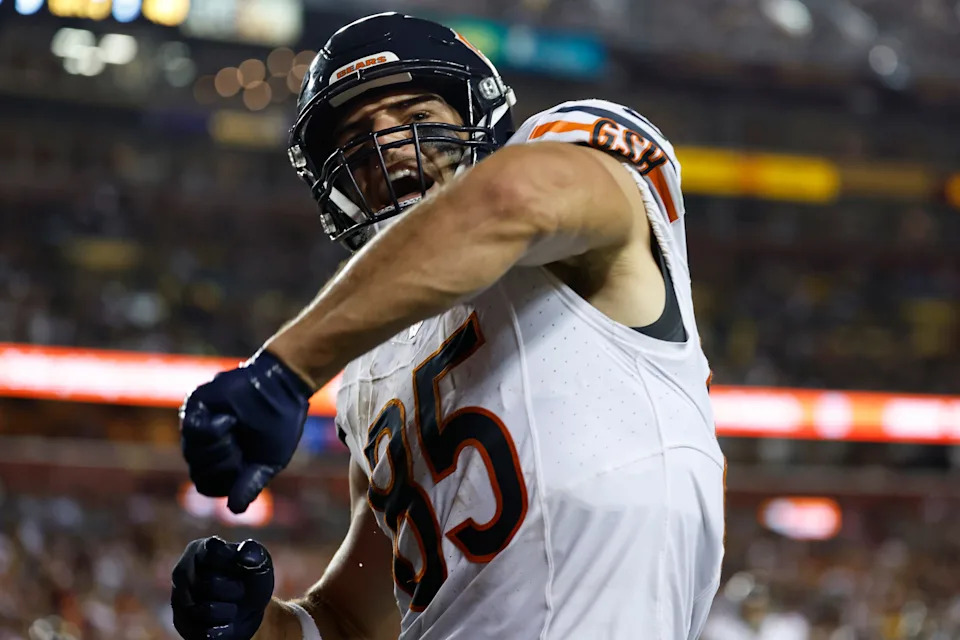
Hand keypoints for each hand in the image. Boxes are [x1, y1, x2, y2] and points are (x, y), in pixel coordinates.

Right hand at [171, 537, 274, 639]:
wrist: (247, 611)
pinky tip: (227, 622)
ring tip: (234, 606)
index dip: (231, 562)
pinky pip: (203, 631)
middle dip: (234, 590)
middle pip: (210, 584)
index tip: (241, 563)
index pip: (213, 553)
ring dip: (229, 611)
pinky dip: (222, 629)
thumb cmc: (251, 579)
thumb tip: (245, 552)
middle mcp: (182, 571)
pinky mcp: (181, 623)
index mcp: (200, 549)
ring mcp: (178, 598)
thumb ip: (254, 553)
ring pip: (205, 610)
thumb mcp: (259, 562)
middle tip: (241, 589)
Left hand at [180, 350, 312, 512]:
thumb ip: (250, 485)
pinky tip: (228, 421)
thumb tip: (235, 510)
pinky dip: (213, 430)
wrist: (283, 390)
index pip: (207, 486)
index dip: (225, 482)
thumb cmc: (280, 425)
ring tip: (236, 431)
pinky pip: (192, 430)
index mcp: (224, 462)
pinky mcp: (197, 407)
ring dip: (220, 447)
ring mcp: (199, 426)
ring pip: (192, 453)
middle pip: (198, 473)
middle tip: (242, 448)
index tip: (245, 467)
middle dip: (224, 465)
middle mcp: (207, 447)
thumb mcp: (268, 463)